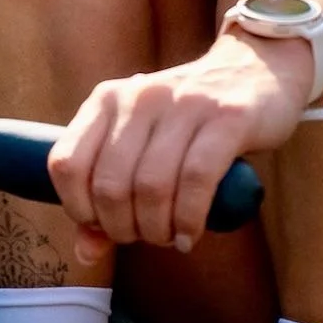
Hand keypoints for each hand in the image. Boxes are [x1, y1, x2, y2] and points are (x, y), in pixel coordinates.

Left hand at [47, 30, 310, 263]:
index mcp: (108, 99)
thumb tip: (85, 253)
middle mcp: (140, 96)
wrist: (255, 69)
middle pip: (111, 184)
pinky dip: (189, 219)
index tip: (103, 226)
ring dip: (157, 229)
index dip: (79, 209)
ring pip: (152, 186)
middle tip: (144, 236)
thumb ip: (107, 194)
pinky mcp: (227, 117)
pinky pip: (197, 180)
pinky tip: (190, 234)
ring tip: (170, 236)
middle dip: (123, 228)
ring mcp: (185, 104)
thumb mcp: (141, 144)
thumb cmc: (189, 121)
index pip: (66, 164)